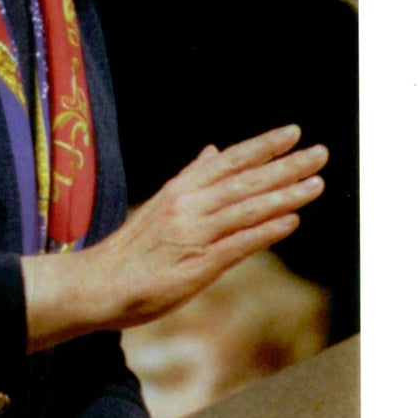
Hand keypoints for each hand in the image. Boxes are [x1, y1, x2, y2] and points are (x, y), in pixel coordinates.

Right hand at [23, 124, 327, 351]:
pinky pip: (238, 244)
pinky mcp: (197, 265)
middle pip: (244, 180)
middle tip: (320, 152)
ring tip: (316, 183)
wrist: (97, 284)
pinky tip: (291, 222)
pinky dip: (266, 231)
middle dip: (285, 165)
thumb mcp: (160, 205)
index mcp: (180, 189)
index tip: (293, 132)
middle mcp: (188, 204)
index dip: (262, 146)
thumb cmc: (131, 251)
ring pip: (246, 208)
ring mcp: (193, 234)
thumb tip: (212, 151)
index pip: (229, 161)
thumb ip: (190, 179)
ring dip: (284, 195)